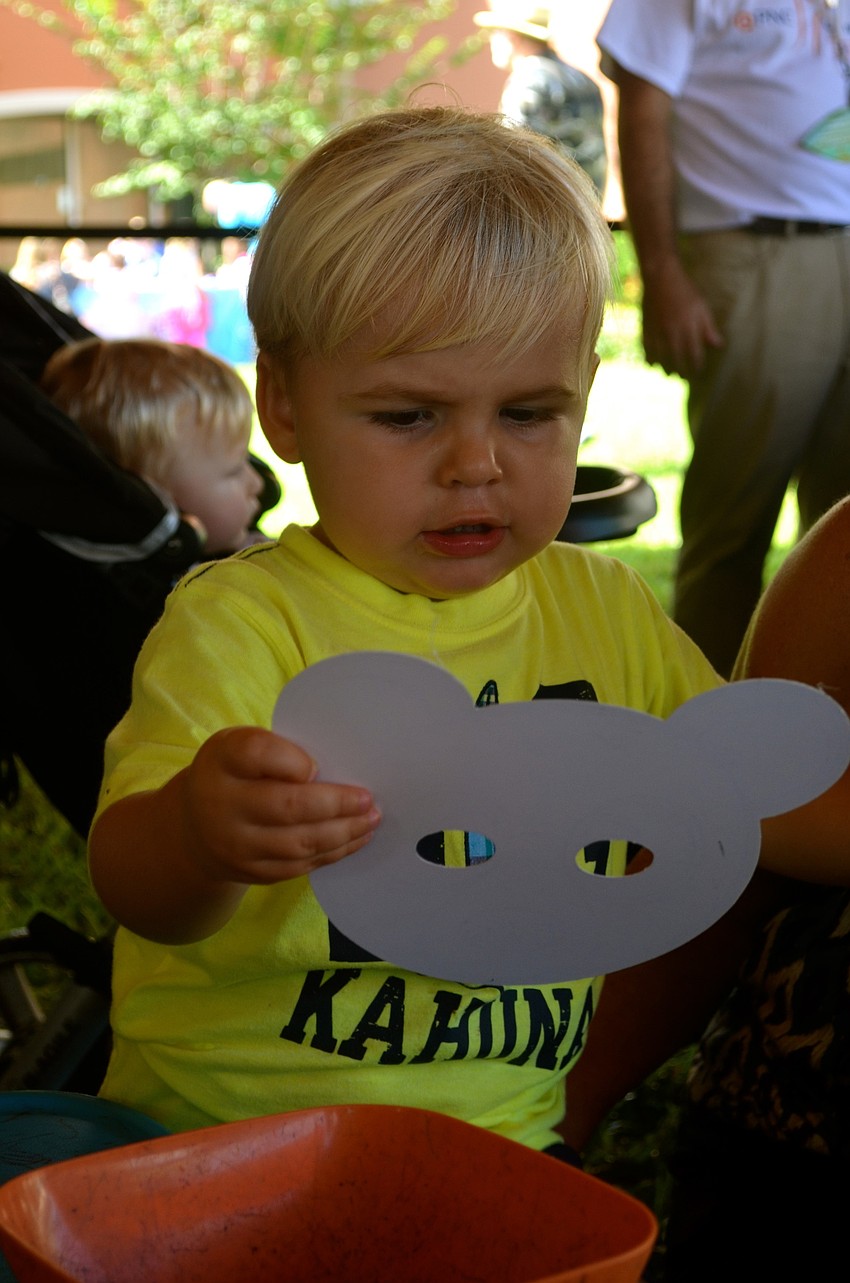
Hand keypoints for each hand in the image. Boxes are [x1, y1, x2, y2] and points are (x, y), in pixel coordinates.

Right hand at [180, 725, 380, 885]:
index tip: (316, 765)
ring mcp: (236, 845)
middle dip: (336, 803)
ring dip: (344, 831)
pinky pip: (300, 864)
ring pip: (299, 842)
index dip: (292, 760)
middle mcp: (223, 804)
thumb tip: (334, 768)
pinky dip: (333, 852)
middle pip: (287, 806)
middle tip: (367, 798)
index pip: (257, 754)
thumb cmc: (232, 775)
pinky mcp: (253, 872)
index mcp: (223, 761)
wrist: (195, 828)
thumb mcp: (240, 746)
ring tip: (370, 818)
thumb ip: (277, 750)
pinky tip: (354, 838)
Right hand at [641, 259, 723, 377]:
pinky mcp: (646, 330)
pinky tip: (654, 364)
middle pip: (677, 361)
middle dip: (681, 372)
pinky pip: (647, 351)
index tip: (698, 372)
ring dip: (666, 369)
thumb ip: (708, 328)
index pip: (694, 356)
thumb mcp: (701, 308)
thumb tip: (718, 345)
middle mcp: (673, 334)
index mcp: (689, 329)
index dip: (696, 367)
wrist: (660, 278)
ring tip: (670, 373)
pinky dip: (650, 360)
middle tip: (684, 378)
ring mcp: (658, 333)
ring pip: (661, 359)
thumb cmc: (685, 292)